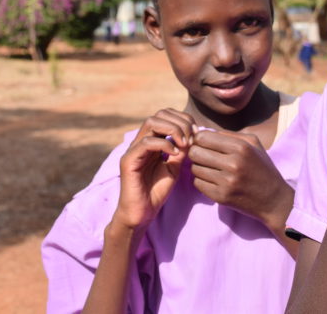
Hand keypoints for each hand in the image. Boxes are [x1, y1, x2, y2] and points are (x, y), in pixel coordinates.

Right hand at [112, 109, 194, 229]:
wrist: (141, 213)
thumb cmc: (157, 191)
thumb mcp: (174, 167)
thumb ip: (181, 150)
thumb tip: (193, 135)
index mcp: (152, 140)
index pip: (166, 115)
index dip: (183, 119)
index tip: (197, 133)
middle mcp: (141, 141)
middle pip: (159, 114)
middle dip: (180, 121)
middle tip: (192, 137)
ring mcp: (134, 149)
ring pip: (151, 122)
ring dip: (173, 129)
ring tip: (185, 144)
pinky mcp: (129, 160)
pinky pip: (146, 142)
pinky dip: (164, 144)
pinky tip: (175, 154)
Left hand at [188, 130, 293, 234]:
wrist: (273, 199)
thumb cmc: (262, 167)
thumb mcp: (253, 144)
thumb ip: (229, 134)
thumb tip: (204, 132)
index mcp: (241, 147)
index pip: (203, 137)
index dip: (199, 139)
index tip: (203, 143)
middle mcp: (233, 164)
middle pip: (195, 152)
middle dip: (196, 152)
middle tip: (204, 156)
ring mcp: (226, 182)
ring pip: (195, 168)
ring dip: (199, 167)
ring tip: (211, 168)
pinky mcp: (221, 197)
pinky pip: (198, 184)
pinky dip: (202, 181)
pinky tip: (213, 180)